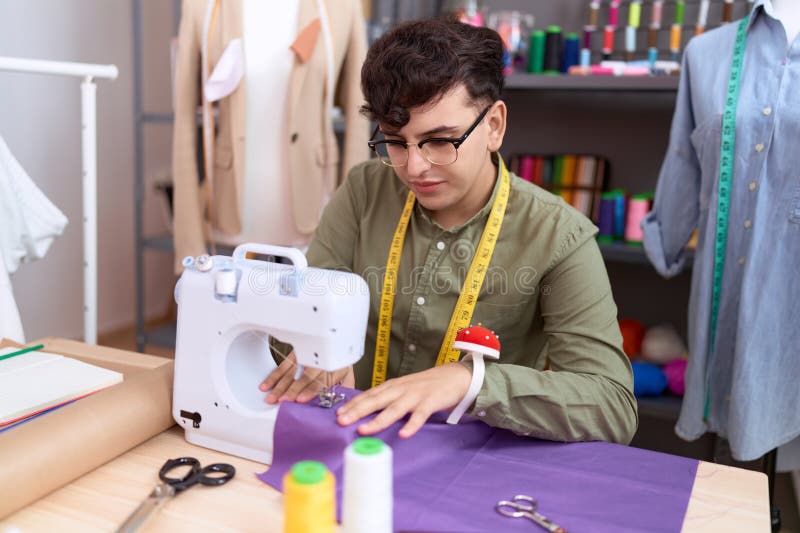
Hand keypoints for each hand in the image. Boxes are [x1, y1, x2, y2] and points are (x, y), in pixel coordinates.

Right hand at [259, 352, 354, 403]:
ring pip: (291, 371)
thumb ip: (344, 391)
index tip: (300, 399)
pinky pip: (283, 366)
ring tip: (272, 397)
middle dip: (292, 389)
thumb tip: (340, 405)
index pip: (320, 380)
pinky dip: (274, 376)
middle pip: (304, 376)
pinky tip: (267, 384)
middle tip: (283, 400)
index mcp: (334, 368)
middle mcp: (319, 361)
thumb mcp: (348, 377)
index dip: (310, 390)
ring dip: (280, 385)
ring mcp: (306, 356)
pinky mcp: (296, 354)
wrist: (337, 343)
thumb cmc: (340, 364)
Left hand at [336, 363, 471, 438]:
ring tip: (364, 430)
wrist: (455, 376)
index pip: (369, 395)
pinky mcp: (431, 402)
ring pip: (394, 409)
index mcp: (393, 386)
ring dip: (378, 420)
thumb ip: (388, 398)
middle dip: (357, 411)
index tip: (337, 413)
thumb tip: (367, 412)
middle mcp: (401, 389)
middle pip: (376, 400)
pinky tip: (404, 434)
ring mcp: (416, 395)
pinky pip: (420, 415)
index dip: (353, 404)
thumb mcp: (404, 389)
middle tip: (341, 420)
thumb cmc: (426, 386)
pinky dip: (412, 424)